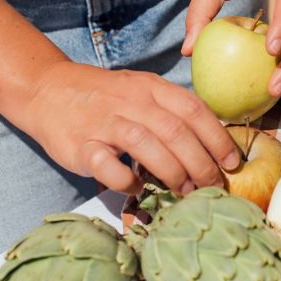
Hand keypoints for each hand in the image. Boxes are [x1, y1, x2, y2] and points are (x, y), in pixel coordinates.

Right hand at [23, 62, 240, 193]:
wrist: (48, 89)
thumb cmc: (107, 98)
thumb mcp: (143, 92)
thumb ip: (173, 112)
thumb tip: (213, 146)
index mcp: (152, 88)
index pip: (194, 110)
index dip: (217, 138)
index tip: (232, 163)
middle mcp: (131, 102)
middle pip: (175, 131)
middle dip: (201, 163)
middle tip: (213, 186)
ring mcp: (104, 122)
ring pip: (146, 144)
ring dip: (172, 172)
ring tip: (185, 191)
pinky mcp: (80, 144)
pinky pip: (107, 165)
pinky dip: (126, 180)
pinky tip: (137, 187)